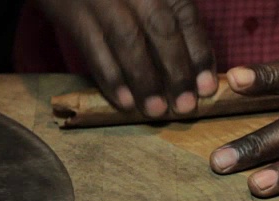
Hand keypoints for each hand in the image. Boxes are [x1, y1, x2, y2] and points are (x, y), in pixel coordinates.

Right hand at [36, 0, 216, 116]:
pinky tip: (124, 102)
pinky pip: (92, 48)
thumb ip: (170, 19)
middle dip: (175, 71)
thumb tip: (197, 71)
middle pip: (160, 27)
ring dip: (144, 80)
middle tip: (185, 106)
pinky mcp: (71, 12)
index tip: (207, 88)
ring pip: (127, 39)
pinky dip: (110, 77)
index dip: (199, 53)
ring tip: (156, 110)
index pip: (185, 15)